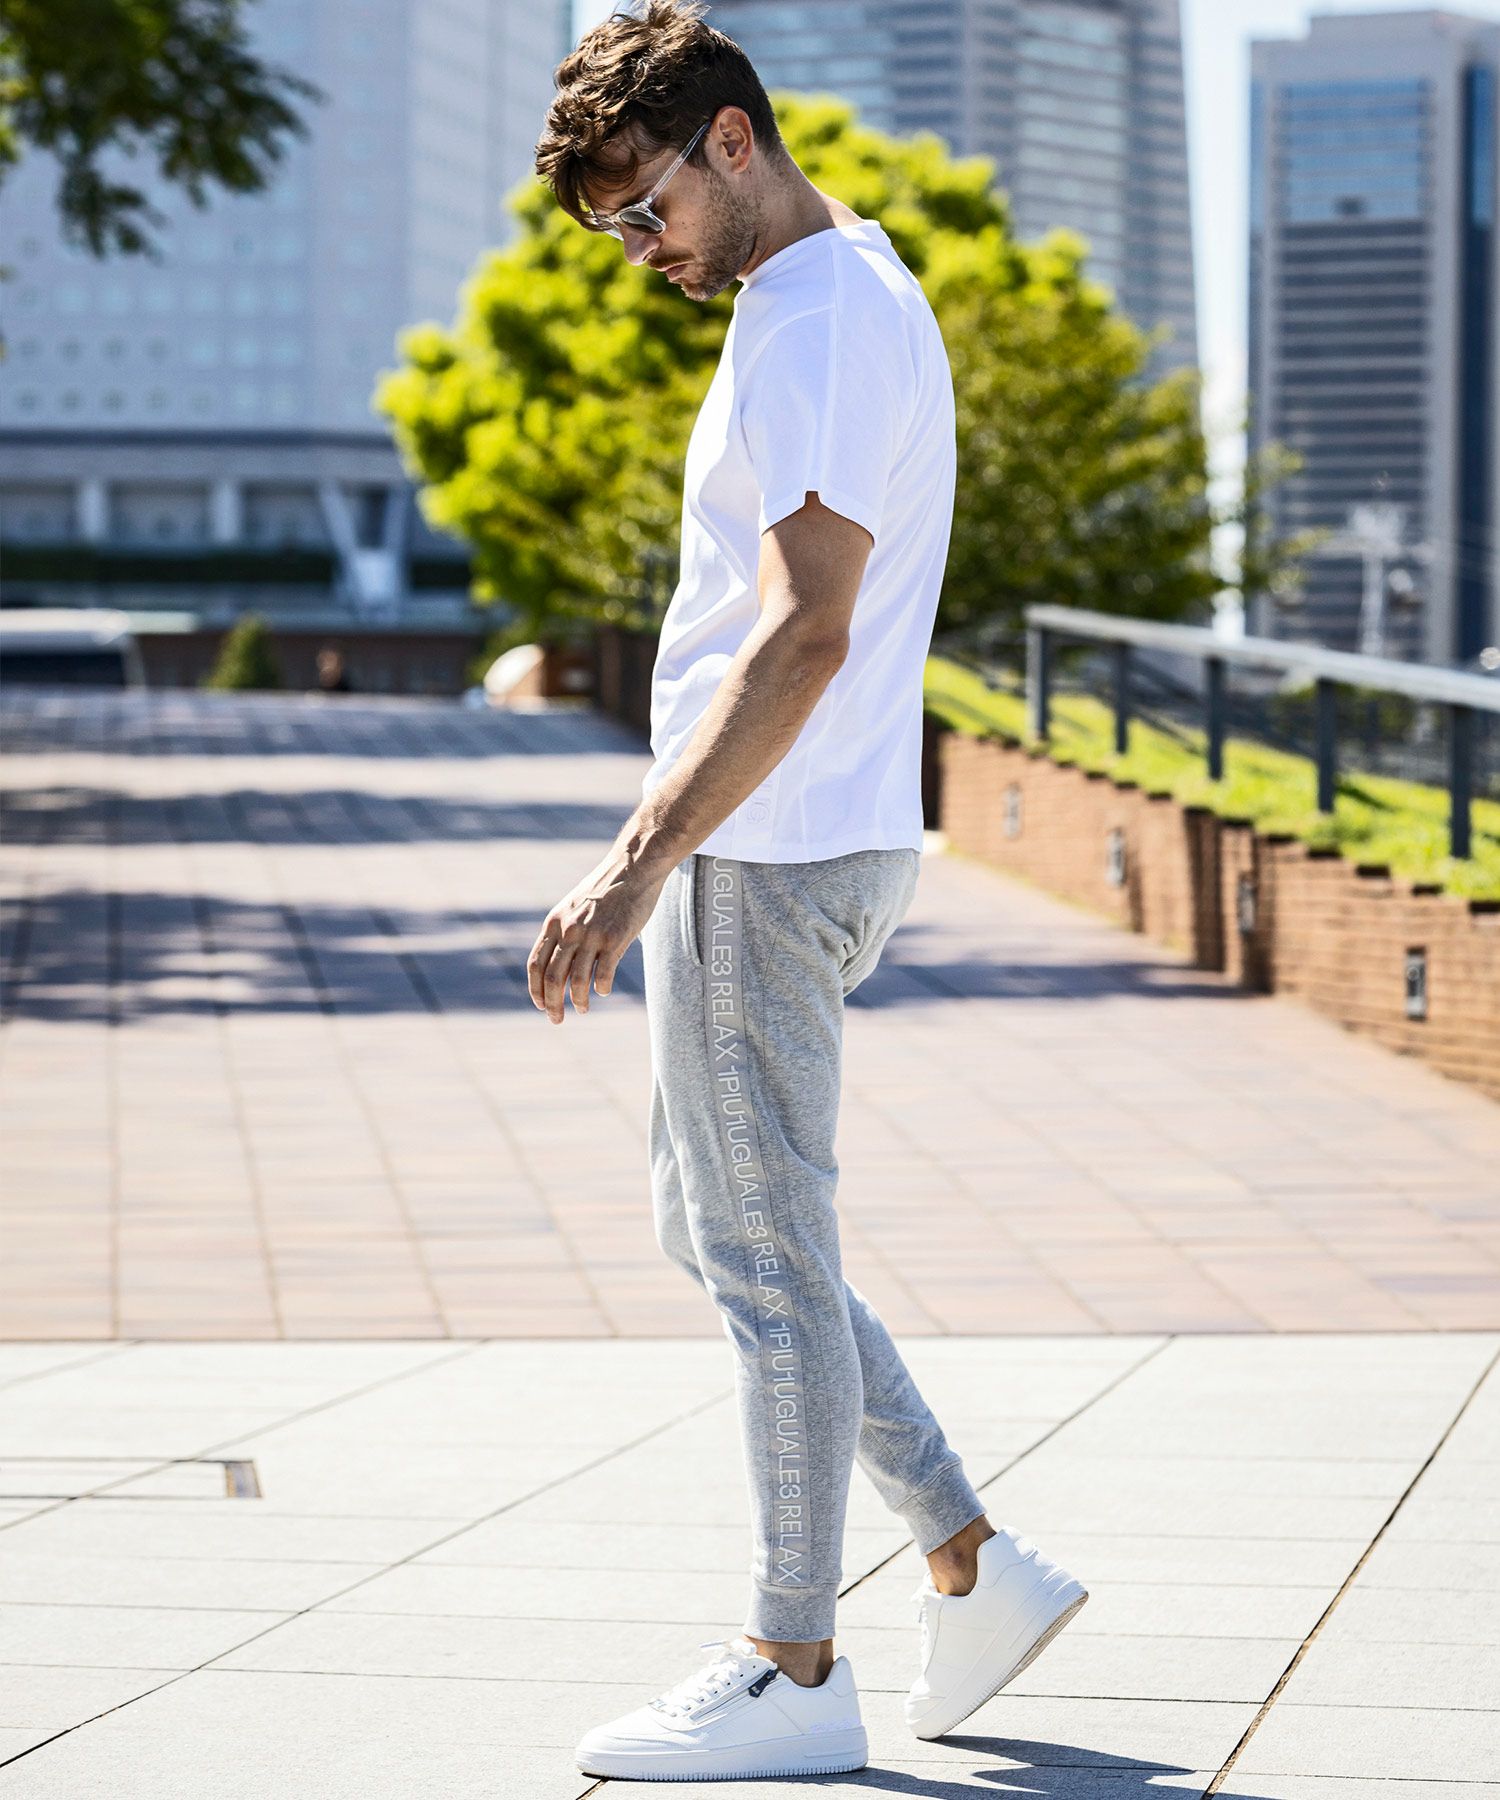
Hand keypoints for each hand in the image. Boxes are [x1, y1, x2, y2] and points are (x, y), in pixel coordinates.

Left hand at [527, 854, 666, 1023]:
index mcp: (555, 923)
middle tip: (557, 1020)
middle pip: (552, 978)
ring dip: (578, 1001)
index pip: (536, 964)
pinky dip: (602, 988)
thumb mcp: (574, 907)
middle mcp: (570, 930)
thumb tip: (559, 964)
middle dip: (552, 1004)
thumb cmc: (605, 890)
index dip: (535, 990)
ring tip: (583, 1009)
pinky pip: (604, 974)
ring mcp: (592, 935)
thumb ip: (564, 932)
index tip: (541, 1005)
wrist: (633, 867)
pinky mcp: (616, 938)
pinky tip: (603, 990)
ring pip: (577, 980)